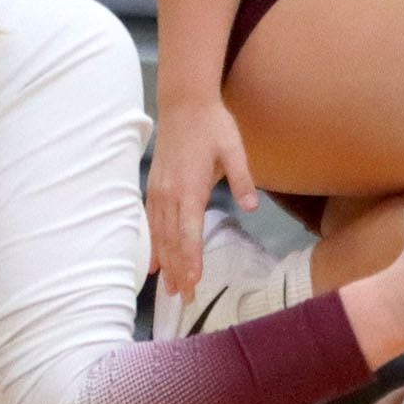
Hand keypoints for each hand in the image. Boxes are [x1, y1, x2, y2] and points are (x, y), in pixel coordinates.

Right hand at [147, 93, 256, 294]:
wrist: (184, 104)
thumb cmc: (213, 126)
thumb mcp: (234, 149)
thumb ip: (243, 179)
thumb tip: (252, 206)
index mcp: (190, 188)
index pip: (189, 232)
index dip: (190, 259)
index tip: (192, 282)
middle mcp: (169, 195)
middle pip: (172, 241)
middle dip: (178, 271)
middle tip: (185, 299)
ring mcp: (158, 193)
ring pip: (160, 236)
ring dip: (165, 264)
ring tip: (171, 290)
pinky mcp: (154, 189)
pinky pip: (151, 224)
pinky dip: (153, 246)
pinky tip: (154, 264)